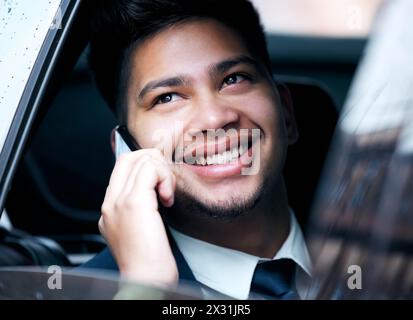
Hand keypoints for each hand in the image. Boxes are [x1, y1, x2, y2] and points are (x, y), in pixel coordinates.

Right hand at [99, 148, 177, 286]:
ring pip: (141, 160)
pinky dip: (165, 177)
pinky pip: (150, 169)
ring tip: (167, 194)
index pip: (122, 168)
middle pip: (128, 158)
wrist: (145, 282)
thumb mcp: (139, 232)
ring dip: (162, 171)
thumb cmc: (148, 263)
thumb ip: (140, 210)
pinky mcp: (134, 202)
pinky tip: (168, 198)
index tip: (162, 180)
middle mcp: (110, 203)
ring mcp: (118, 201)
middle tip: (166, 182)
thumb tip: (155, 190)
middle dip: (153, 161)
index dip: (145, 165)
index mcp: (109, 209)